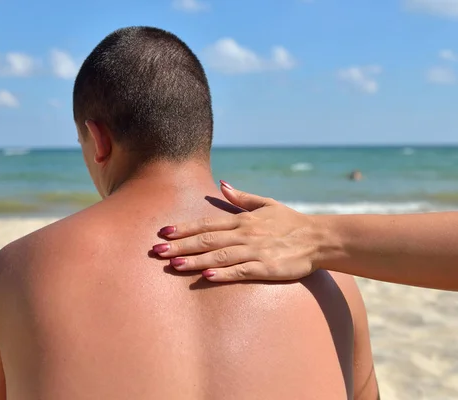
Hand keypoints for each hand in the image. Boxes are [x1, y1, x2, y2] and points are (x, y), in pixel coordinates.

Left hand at [153, 181, 324, 281]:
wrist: (320, 238)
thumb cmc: (290, 222)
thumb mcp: (266, 204)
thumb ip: (241, 197)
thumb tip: (222, 184)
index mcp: (242, 220)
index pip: (206, 224)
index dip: (183, 228)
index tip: (163, 233)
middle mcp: (245, 234)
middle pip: (207, 240)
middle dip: (180, 246)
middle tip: (157, 252)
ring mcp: (255, 251)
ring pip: (220, 256)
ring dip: (196, 261)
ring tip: (174, 265)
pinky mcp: (267, 268)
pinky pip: (242, 271)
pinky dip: (224, 273)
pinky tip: (207, 277)